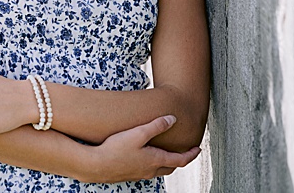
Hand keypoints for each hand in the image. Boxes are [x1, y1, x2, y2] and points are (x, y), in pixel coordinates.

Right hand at [79, 115, 200, 182]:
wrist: (96, 165)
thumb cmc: (115, 149)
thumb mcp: (138, 133)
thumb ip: (156, 126)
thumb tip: (172, 119)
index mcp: (156, 160)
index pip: (180, 160)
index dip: (191, 154)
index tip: (197, 149)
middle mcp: (150, 170)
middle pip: (171, 167)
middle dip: (179, 160)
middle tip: (184, 152)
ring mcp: (140, 174)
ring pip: (158, 170)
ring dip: (165, 163)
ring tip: (165, 153)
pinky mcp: (129, 174)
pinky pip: (147, 171)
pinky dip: (152, 165)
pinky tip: (143, 158)